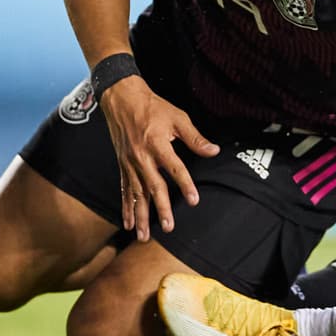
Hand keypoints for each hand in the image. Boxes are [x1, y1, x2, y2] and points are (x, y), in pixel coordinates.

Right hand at [98, 76, 219, 240]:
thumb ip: (195, 138)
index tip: (194, 201)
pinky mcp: (122, 166)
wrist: (122, 99)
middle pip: (153, 187)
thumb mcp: (178, 118)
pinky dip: (126, 208)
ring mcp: (129, 163)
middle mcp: (141, 157)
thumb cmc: (153, 107)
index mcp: (157, 144)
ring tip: (144, 236)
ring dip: (141, 216)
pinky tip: (128, 223)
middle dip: (161, 209)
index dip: (185, 185)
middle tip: (169, 227)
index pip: (174, 168)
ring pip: (136, 194)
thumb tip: (214, 151)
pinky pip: (124, 190)